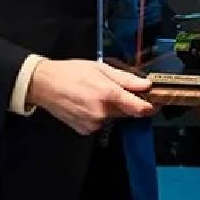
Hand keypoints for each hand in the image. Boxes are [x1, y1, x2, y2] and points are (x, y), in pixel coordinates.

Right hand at [27, 59, 155, 134]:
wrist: (44, 85)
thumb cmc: (71, 73)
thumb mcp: (100, 68)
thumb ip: (125, 79)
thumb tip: (146, 85)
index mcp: (107, 94)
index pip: (138, 107)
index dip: (150, 106)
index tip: (155, 104)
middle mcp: (102, 112)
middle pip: (127, 112)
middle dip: (127, 103)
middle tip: (115, 90)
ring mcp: (93, 123)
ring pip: (113, 118)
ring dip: (111, 109)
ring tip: (95, 94)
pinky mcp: (85, 130)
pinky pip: (101, 123)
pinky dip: (99, 115)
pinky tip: (88, 104)